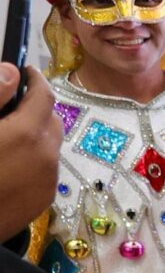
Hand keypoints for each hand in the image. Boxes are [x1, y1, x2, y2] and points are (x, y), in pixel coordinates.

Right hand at [0, 67, 63, 230]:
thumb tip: (12, 72)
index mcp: (27, 134)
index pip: (44, 95)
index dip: (35, 79)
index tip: (23, 71)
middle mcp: (46, 157)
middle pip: (52, 120)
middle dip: (36, 107)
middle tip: (11, 104)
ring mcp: (47, 182)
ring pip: (50, 146)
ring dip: (34, 134)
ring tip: (6, 135)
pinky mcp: (42, 201)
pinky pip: (45, 169)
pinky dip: (33, 158)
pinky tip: (7, 163)